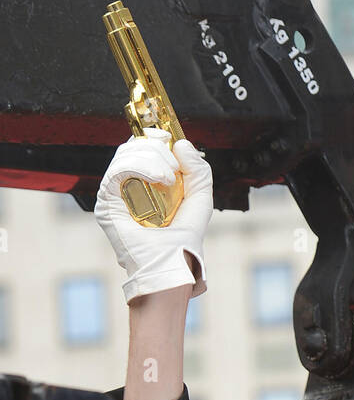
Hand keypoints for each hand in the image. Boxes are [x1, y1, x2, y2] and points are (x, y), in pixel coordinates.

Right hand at [94, 129, 212, 303]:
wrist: (171, 263)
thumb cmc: (183, 239)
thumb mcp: (199, 199)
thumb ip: (198, 171)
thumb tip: (181, 143)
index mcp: (146, 181)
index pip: (143, 147)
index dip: (156, 137)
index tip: (172, 141)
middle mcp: (128, 184)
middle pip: (133, 146)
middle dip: (156, 146)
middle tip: (174, 165)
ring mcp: (115, 192)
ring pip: (125, 154)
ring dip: (151, 157)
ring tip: (168, 177)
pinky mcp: (107, 201)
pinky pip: (117, 170)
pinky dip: (139, 166)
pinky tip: (158, 178)